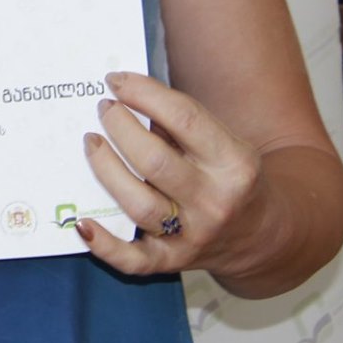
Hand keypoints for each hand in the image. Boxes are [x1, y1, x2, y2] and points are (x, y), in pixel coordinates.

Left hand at [76, 71, 264, 278]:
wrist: (261, 236)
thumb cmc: (229, 178)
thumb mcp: (224, 144)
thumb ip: (183, 124)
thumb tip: (124, 94)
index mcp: (234, 164)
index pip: (184, 119)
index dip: (144, 94)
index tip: (116, 81)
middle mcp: (215, 201)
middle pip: (154, 161)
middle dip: (120, 128)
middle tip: (104, 109)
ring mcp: (193, 236)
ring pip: (139, 205)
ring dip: (106, 170)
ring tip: (91, 141)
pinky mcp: (172, 261)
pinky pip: (133, 260)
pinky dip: (104, 245)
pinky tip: (81, 223)